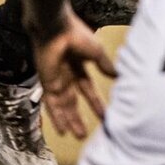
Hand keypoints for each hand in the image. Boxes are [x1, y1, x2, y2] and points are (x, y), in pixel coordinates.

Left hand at [30, 10, 116, 139]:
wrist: (55, 28)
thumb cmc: (76, 34)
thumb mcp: (96, 51)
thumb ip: (104, 65)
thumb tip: (117, 75)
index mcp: (78, 65)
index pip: (87, 89)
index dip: (95, 102)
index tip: (105, 115)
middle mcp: (66, 76)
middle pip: (73, 102)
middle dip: (79, 117)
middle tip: (86, 133)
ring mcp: (55, 81)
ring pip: (63, 107)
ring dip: (70, 121)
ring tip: (79, 136)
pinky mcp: (46, 84)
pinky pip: (51, 105)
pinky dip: (57, 118)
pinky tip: (63, 130)